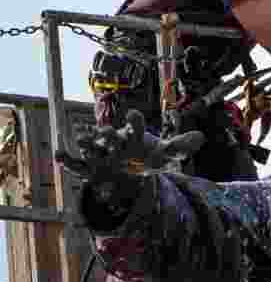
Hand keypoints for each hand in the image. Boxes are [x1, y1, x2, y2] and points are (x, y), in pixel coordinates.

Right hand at [57, 110, 205, 181]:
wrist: (129, 167)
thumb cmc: (147, 155)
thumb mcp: (165, 154)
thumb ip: (180, 146)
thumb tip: (201, 138)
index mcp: (135, 135)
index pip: (136, 125)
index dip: (135, 120)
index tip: (135, 114)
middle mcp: (116, 140)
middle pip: (111, 134)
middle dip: (108, 133)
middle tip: (106, 132)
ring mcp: (101, 152)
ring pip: (92, 145)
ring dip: (87, 142)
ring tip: (81, 138)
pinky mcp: (90, 166)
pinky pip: (77, 163)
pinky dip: (68, 160)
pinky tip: (59, 155)